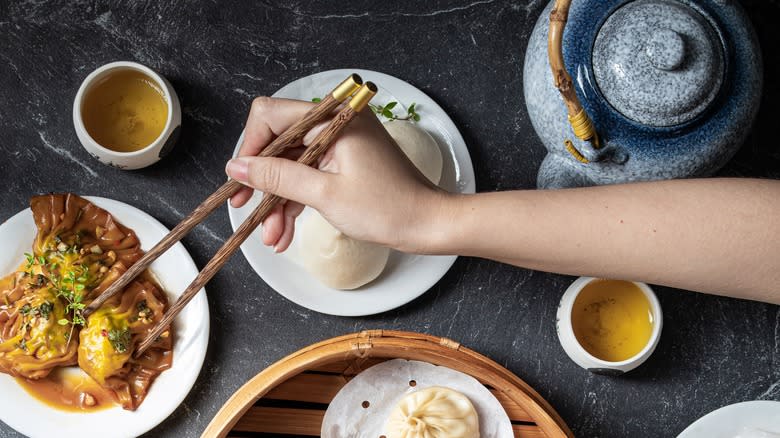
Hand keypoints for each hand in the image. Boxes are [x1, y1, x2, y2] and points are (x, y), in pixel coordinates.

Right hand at [226, 97, 446, 252]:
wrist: (427, 224)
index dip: (251, 147)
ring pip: (291, 165)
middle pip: (280, 144)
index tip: (240, 179)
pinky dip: (295, 201)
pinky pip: (308, 175)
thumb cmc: (388, 208)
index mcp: (334, 118)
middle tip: (246, 210)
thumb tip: (237, 167)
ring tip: (271, 235)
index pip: (272, 116)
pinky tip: (283, 232)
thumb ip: (278, 177)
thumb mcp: (325, 194)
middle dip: (263, 182)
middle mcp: (336, 123)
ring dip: (277, 199)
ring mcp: (339, 143)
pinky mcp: (343, 162)